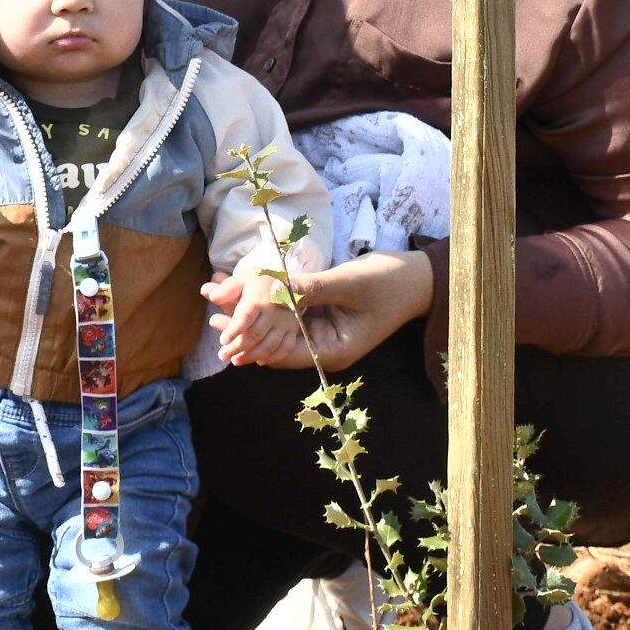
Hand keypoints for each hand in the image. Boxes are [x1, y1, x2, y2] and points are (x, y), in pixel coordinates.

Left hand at [204, 250, 434, 370]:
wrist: (418, 277)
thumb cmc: (390, 283)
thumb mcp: (350, 283)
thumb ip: (313, 287)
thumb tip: (276, 287)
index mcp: (332, 350)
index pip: (282, 352)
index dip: (252, 341)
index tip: (224, 329)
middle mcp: (323, 346)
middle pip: (275, 341)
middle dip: (244, 327)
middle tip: (211, 316)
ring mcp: (322, 332)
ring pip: (278, 326)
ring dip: (250, 312)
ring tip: (218, 298)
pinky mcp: (321, 315)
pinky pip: (288, 311)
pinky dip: (268, 300)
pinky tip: (245, 288)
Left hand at [207, 269, 308, 367]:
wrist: (291, 283)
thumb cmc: (259, 283)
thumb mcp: (243, 279)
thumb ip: (227, 288)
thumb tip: (212, 296)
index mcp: (258, 298)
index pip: (245, 317)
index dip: (233, 330)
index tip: (223, 340)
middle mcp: (273, 312)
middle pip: (255, 334)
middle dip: (238, 347)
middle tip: (222, 355)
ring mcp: (284, 322)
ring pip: (269, 344)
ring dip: (252, 355)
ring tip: (235, 361)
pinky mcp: (292, 330)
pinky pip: (285, 347)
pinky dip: (273, 357)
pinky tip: (259, 361)